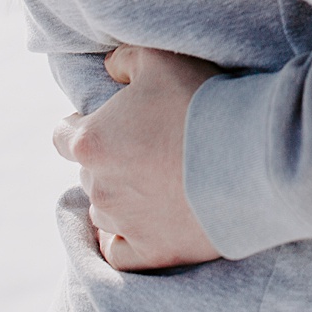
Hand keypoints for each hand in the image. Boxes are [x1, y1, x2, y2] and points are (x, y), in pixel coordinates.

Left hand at [53, 44, 223, 270]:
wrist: (249, 154)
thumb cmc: (200, 102)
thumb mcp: (160, 59)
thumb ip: (125, 60)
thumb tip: (111, 69)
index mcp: (90, 141)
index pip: (62, 136)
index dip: (85, 126)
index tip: (114, 123)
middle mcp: (98, 186)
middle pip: (89, 173)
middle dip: (112, 161)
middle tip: (150, 147)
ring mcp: (123, 222)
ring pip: (104, 210)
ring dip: (122, 198)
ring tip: (159, 182)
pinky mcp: (151, 252)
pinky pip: (119, 251)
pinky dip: (126, 239)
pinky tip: (143, 225)